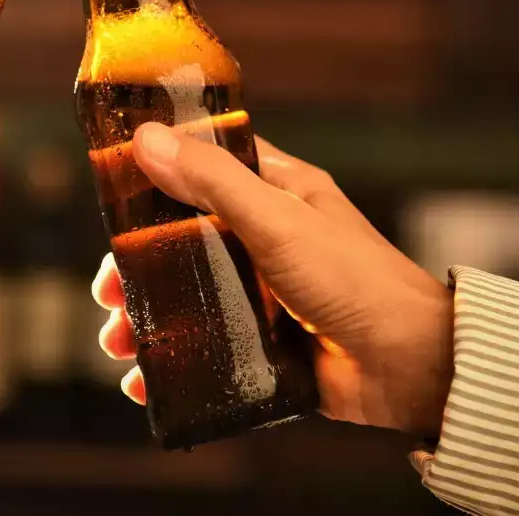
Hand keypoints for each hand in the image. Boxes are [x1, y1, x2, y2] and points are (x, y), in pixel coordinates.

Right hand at [92, 123, 453, 438]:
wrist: (410, 366)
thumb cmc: (355, 279)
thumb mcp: (277, 221)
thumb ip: (212, 182)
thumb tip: (147, 138)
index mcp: (278, 193)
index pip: (207, 169)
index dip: (158, 178)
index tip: (112, 197)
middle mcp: (269, 239)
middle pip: (185, 241)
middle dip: (140, 267)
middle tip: (108, 292)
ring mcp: (267, 294)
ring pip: (191, 298)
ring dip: (150, 320)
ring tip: (119, 344)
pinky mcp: (268, 345)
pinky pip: (210, 349)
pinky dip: (176, 364)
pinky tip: (147, 382)